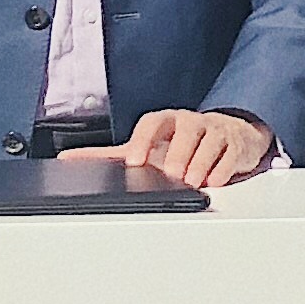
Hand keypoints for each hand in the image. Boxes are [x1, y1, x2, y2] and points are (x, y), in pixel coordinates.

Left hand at [107, 109, 275, 187]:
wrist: (228, 136)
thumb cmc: (181, 145)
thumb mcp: (147, 147)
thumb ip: (110, 156)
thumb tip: (68, 159)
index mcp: (166, 121)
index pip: (154, 122)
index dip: (144, 139)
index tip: (136, 160)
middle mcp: (191, 122)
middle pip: (186, 130)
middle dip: (178, 153)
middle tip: (171, 173)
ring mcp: (216, 131)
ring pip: (210, 141)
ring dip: (200, 163)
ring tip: (192, 180)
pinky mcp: (236, 145)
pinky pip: (231, 155)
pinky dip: (223, 170)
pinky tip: (214, 181)